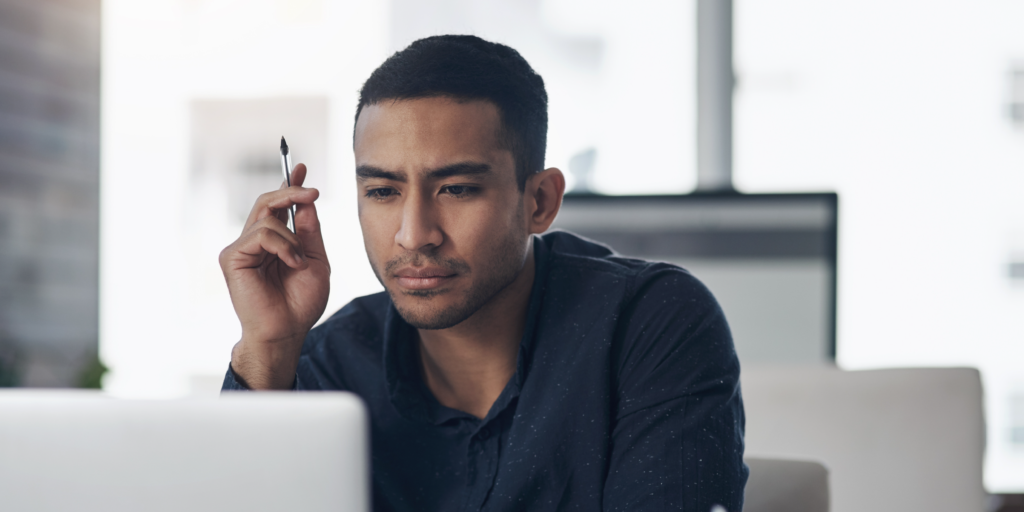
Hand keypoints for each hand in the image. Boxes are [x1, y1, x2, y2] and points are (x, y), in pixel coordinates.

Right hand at [219, 163, 329, 388]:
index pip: (278, 206)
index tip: (299, 166)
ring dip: (293, 237)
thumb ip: (310, 232)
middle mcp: (254, 242)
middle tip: (312, 191)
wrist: (287, 331)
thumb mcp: (316, 261)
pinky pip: (260, 234)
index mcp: (274, 242)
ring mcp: (241, 248)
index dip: (288, 184)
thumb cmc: (300, 303)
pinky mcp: (232, 258)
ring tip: (300, 261)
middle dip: (290, 191)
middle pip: (267, 201)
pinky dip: (283, 246)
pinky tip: (291, 263)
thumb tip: (307, 202)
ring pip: (267, 217)